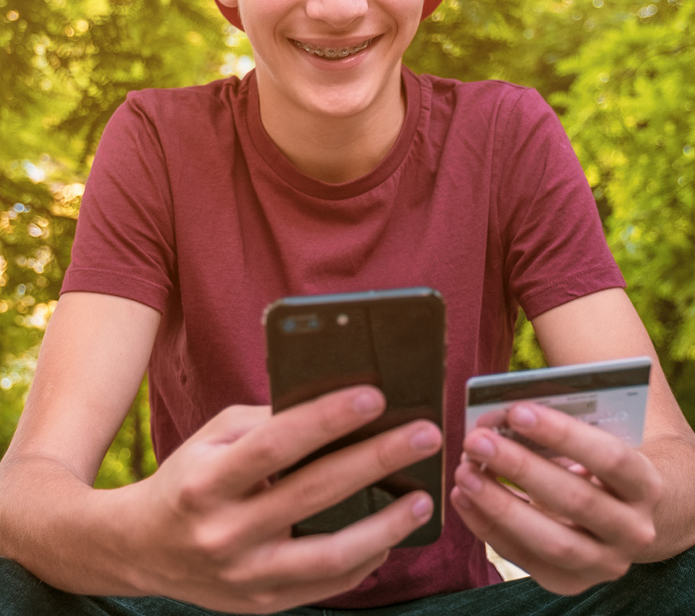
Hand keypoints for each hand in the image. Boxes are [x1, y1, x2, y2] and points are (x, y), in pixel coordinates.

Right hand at [123, 386, 440, 612]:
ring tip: (421, 498)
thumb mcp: (215, 437)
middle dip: (377, 459)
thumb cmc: (190, 477)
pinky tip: (389, 535)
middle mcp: (225, 531)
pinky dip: (364, 560)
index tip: (376, 396)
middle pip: (314, 493)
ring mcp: (244, 576)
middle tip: (425, 434)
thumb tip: (337, 409)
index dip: (327, 418)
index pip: (277, 444)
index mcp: (209, 480)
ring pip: (329, 555)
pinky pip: (326, 586)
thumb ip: (269, 423)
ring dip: (384, 526)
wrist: (142, 548)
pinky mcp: (262, 604)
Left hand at [451, 402, 662, 594]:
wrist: (626, 514)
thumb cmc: (599, 459)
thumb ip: (564, 411)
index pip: (609, 457)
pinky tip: (463, 497)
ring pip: (551, 541)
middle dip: (520, 467)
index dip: (562, 433)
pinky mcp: (569, 580)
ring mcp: (603, 562)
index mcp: (645, 484)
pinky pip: (524, 558)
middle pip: (575, 500)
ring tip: (464, 472)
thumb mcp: (600, 433)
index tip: (516, 411)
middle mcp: (632, 529)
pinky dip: (488, 527)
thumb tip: (513, 391)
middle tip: (476, 440)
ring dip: (500, 505)